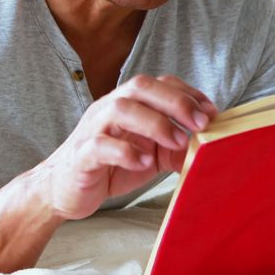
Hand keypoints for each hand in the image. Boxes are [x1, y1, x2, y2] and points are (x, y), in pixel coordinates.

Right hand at [33, 74, 216, 220]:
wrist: (62, 190)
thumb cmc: (109, 166)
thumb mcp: (150, 155)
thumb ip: (174, 148)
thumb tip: (208, 147)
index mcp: (127, 104)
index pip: (158, 84)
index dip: (187, 93)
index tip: (212, 111)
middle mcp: (109, 109)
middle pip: (140, 87)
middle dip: (175, 101)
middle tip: (201, 123)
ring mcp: (93, 129)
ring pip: (120, 109)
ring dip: (154, 123)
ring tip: (177, 142)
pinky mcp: (81, 155)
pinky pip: (100, 145)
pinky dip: (125, 151)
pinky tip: (143, 162)